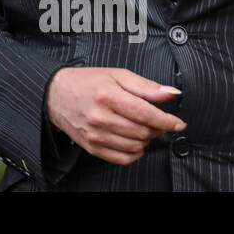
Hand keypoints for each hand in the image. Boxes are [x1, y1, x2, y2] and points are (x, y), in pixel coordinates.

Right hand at [46, 66, 185, 164]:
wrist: (55, 95)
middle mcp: (100, 117)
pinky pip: (123, 158)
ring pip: (136, 146)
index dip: (167, 121)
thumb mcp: (117, 75)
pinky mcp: (92, 147)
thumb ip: (146, 86)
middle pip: (143, 131)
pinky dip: (135, 152)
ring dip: (147, 139)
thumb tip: (171, 93)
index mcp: (108, 96)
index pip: (146, 114)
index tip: (178, 122)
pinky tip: (134, 141)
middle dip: (157, 128)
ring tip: (143, 128)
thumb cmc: (86, 82)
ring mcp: (96, 135)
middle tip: (157, 121)